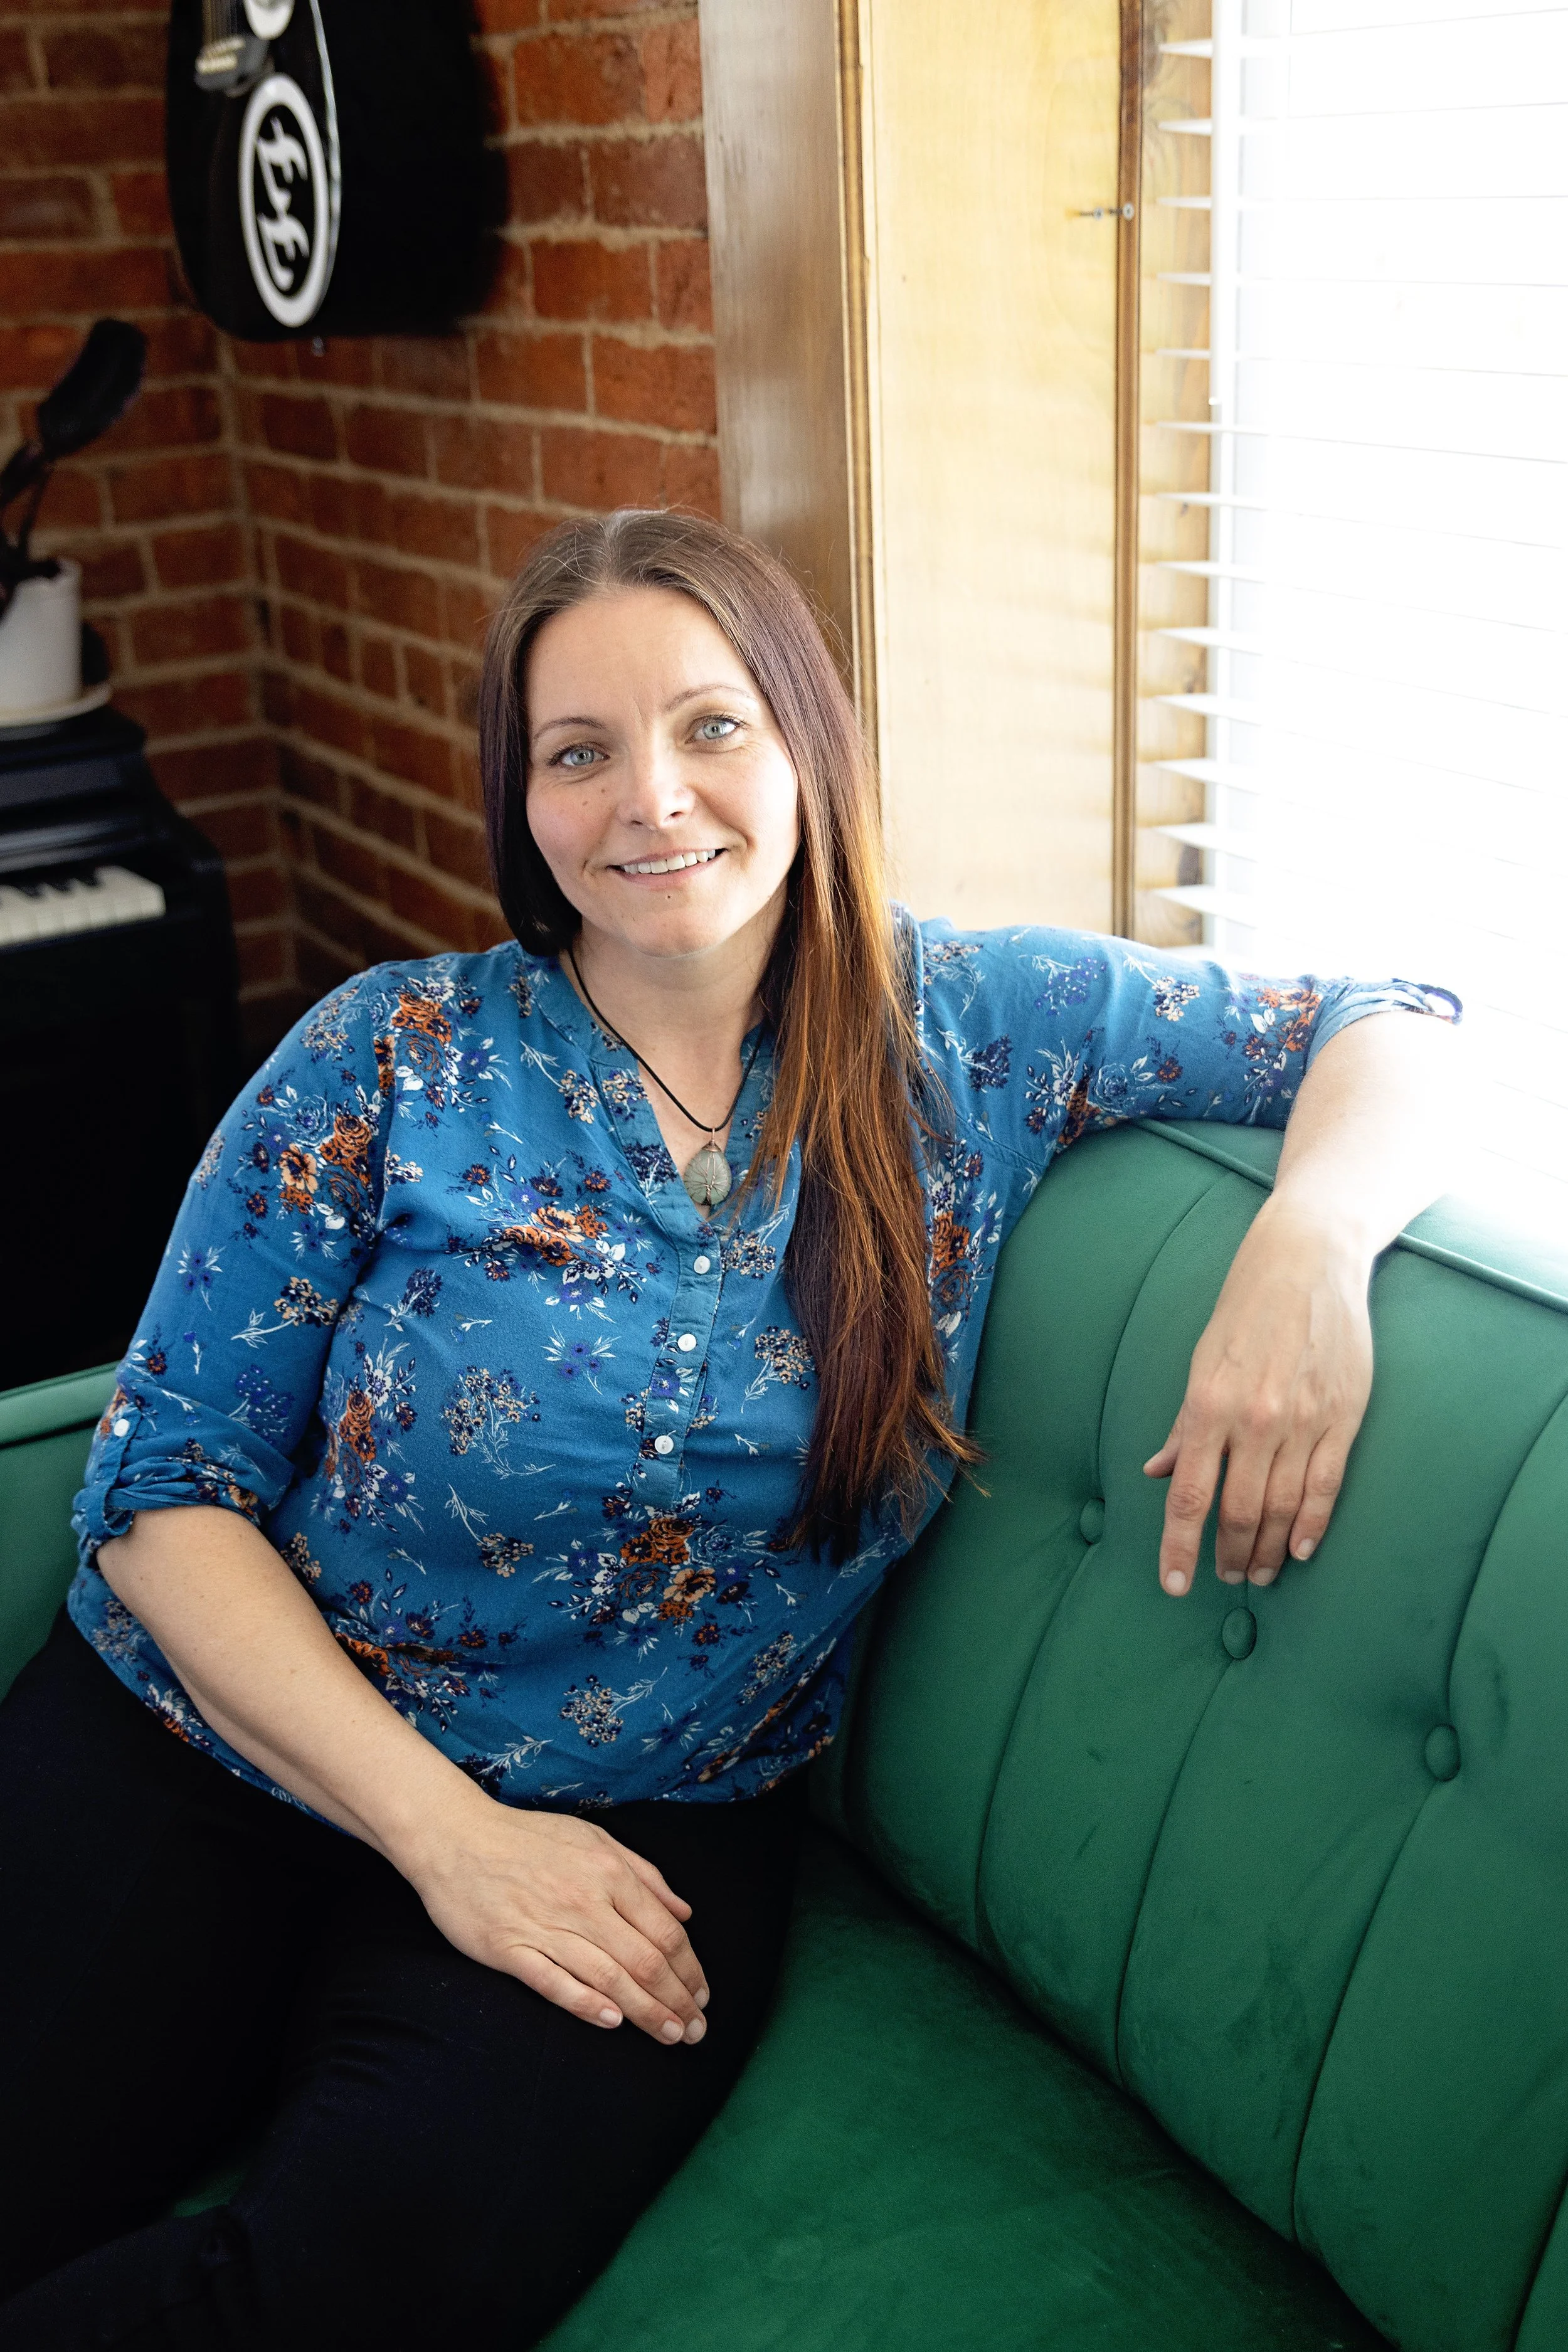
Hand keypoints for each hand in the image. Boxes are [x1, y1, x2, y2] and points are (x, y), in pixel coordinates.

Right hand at [404, 1795, 710, 2043]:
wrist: (455, 1837)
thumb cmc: (529, 1838)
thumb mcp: (595, 1838)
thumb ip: (643, 1874)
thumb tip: (683, 1911)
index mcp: (609, 1873)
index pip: (665, 1931)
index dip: (690, 1968)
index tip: (702, 1995)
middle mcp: (583, 1901)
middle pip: (644, 1960)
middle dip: (676, 2000)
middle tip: (695, 2030)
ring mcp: (545, 1926)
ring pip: (608, 1977)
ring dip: (645, 2012)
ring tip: (669, 2035)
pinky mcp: (509, 1949)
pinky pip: (554, 1982)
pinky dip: (585, 2004)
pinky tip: (611, 2022)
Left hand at [1142, 1196, 1374, 1594]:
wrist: (1308, 1259)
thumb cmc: (1246, 1307)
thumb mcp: (1201, 1361)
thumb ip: (1184, 1425)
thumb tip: (1158, 1473)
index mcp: (1209, 1404)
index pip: (1190, 1495)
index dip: (1180, 1547)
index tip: (1174, 1584)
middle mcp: (1254, 1419)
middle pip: (1238, 1511)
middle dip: (1228, 1554)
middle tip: (1225, 1577)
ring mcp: (1303, 1420)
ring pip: (1282, 1506)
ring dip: (1267, 1548)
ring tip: (1258, 1572)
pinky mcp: (1343, 1416)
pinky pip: (1326, 1485)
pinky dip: (1312, 1524)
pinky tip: (1299, 1549)